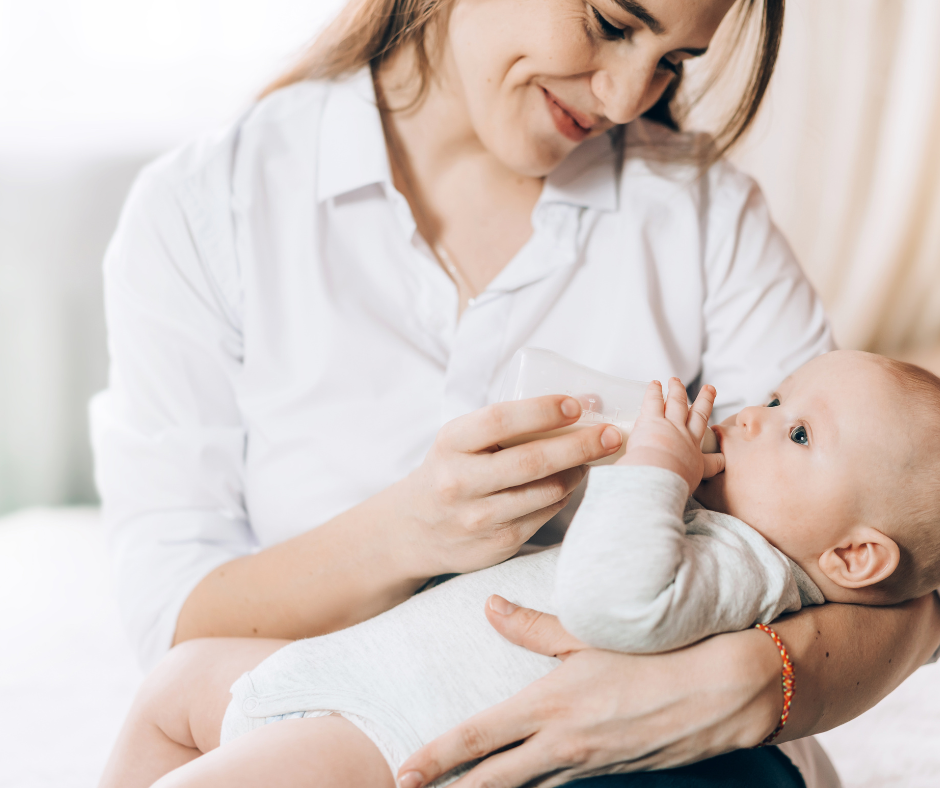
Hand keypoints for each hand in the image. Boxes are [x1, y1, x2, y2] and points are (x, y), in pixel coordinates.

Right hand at [395, 396, 622, 575]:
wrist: (414, 530)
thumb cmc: (450, 471)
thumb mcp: (460, 442)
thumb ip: (506, 426)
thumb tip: (582, 402)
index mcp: (450, 444)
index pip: (499, 421)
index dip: (542, 411)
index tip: (576, 405)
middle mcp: (460, 482)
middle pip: (532, 461)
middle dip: (580, 444)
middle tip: (611, 434)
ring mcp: (479, 518)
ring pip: (545, 491)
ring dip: (577, 472)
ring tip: (592, 458)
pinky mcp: (497, 544)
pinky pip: (544, 515)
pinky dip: (563, 495)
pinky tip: (569, 484)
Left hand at [397, 600, 781, 787]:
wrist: (723, 692)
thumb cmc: (655, 654)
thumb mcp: (588, 634)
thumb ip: (532, 627)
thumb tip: (488, 607)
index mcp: (549, 709)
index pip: (477, 740)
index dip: (436, 758)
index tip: (402, 771)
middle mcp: (562, 746)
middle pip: (491, 781)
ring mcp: (587, 765)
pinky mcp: (610, 771)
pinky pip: (559, 784)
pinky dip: (533, 786)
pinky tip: (524, 779)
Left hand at [617, 379, 723, 491]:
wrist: (660, 477)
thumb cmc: (668, 488)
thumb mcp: (687, 493)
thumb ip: (688, 496)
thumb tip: (691, 511)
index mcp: (696, 460)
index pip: (711, 457)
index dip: (715, 450)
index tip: (719, 445)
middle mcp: (687, 440)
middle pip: (698, 416)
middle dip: (704, 402)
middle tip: (709, 390)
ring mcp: (671, 427)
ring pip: (677, 404)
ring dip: (677, 391)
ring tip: (675, 381)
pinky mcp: (653, 420)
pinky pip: (655, 401)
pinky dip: (655, 391)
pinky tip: (654, 384)